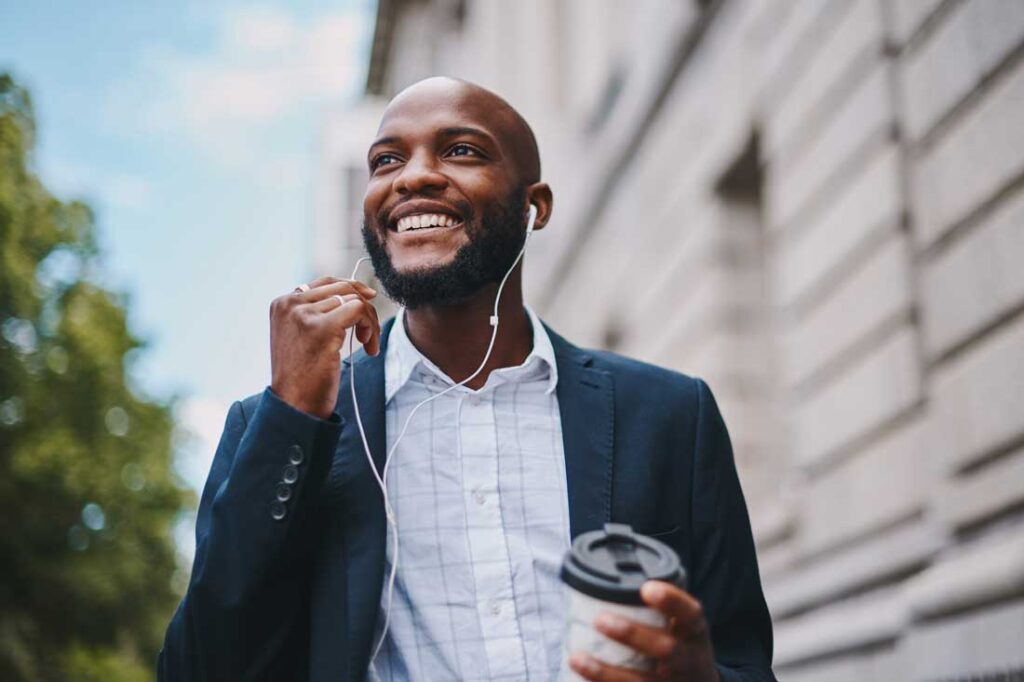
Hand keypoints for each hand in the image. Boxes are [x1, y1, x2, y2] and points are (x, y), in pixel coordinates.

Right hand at [270, 276, 380, 419]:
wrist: (295, 404)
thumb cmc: (302, 375)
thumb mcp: (301, 336)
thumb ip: (316, 312)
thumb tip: (355, 291)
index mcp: (282, 303)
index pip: (326, 283)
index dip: (351, 290)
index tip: (368, 302)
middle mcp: (290, 303)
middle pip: (343, 289)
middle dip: (364, 308)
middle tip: (369, 335)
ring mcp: (304, 313)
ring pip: (354, 300)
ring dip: (370, 322)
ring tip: (368, 344)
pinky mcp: (322, 326)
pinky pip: (359, 309)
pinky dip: (370, 326)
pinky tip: (368, 346)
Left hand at [569, 581, 718, 680]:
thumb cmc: (681, 644)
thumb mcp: (684, 625)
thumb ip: (660, 605)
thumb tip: (609, 575)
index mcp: (695, 633)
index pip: (690, 614)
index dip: (671, 600)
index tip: (647, 588)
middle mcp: (687, 660)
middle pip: (665, 649)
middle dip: (632, 635)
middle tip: (600, 620)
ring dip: (606, 672)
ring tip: (577, 658)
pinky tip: (581, 680)